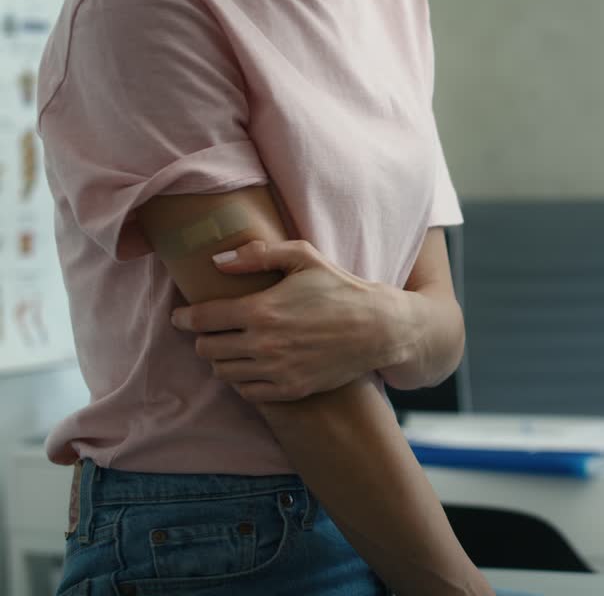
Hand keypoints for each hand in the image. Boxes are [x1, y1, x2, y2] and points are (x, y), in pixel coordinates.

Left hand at [171, 240, 398, 401]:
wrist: (378, 328)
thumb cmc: (341, 289)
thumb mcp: (304, 257)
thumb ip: (259, 254)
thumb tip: (218, 262)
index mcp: (260, 310)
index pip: (201, 318)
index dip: (184, 317)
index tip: (181, 316)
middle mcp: (263, 344)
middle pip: (206, 348)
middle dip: (202, 338)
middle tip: (212, 330)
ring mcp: (276, 370)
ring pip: (223, 372)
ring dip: (221, 360)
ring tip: (231, 348)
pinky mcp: (290, 389)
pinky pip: (247, 392)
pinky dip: (242, 380)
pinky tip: (251, 366)